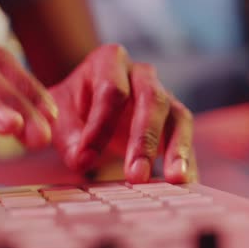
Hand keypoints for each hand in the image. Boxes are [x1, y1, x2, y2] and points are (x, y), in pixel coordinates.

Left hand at [50, 45, 196, 183]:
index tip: (86, 158)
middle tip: (137, 176)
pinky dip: (188, 164)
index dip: (100, 125)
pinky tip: (186, 187)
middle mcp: (143, 75)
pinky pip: (187, 141)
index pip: (112, 90)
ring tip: (176, 179)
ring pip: (180, 118)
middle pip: (153, 100)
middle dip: (145, 140)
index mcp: (110, 61)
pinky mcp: (176, 122)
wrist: (89, 102)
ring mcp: (165, 96)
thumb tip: (82, 161)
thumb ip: (68, 136)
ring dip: (178, 150)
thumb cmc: (74, 106)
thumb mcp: (60, 115)